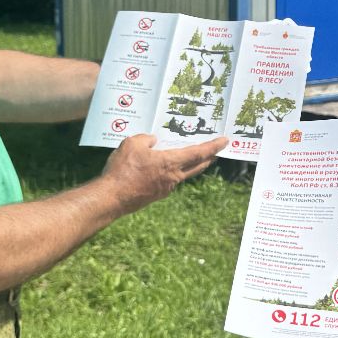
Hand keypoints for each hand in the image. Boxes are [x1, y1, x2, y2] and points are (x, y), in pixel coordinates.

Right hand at [102, 134, 225, 213]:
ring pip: (183, 174)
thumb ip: (146, 139)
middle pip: (197, 166)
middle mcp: (173, 177)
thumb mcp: (132, 143)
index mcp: (171, 163)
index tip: (225, 142)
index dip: (213, 146)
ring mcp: (165, 188)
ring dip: (190, 165)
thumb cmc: (123, 169)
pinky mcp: (156, 195)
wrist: (112, 198)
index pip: (198, 153)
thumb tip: (152, 141)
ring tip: (189, 156)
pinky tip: (162, 167)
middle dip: (208, 157)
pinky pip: (169, 180)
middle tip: (216, 151)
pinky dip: (172, 172)